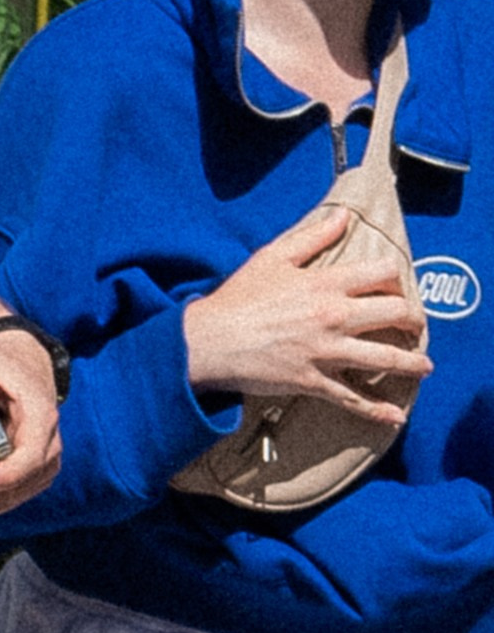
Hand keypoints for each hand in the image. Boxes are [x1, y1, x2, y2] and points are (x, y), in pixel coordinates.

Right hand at [184, 203, 428, 424]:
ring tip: (424, 366)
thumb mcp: (273, 256)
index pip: (382, 273)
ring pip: (385, 357)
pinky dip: (377, 410)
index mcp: (326, 283)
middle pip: (395, 313)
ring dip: (412, 362)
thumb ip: (312, 236)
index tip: (395, 287)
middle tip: (414, 325)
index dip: (396, 278)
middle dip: (412, 318)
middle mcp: (334, 316)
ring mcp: (326, 352)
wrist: (209, 340)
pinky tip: (395, 416)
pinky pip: (352, 398)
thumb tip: (343, 217)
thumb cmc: (238, 298)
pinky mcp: (314, 381)